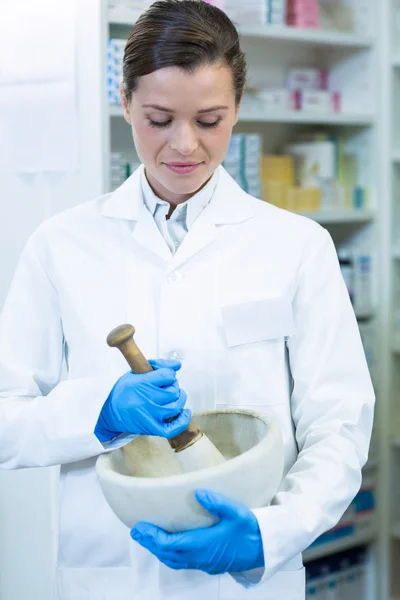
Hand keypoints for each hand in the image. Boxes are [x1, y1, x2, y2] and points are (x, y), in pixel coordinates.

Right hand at [94, 359, 190, 441]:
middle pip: (173, 390)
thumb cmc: (122, 393)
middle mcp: (146, 399)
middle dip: (173, 386)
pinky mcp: (153, 428)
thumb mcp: (133, 374)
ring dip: (179, 399)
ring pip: (176, 405)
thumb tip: (177, 364)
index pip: (167, 375)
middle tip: (167, 386)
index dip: (169, 373)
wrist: (111, 416)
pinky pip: (173, 427)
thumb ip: (156, 365)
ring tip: (174, 396)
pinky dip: (182, 420)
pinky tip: (184, 412)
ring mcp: (151, 415)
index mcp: (140, 383)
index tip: (165, 375)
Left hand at [130, 489, 263, 574]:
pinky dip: (170, 555)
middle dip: (150, 543)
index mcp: (203, 544)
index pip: (171, 544)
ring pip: (174, 561)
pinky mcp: (208, 564)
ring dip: (159, 550)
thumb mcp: (237, 513)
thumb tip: (198, 493)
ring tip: (147, 538)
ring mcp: (204, 563)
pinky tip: (168, 546)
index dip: (153, 537)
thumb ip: (217, 503)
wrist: (265, 550)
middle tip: (136, 531)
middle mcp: (200, 557)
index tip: (140, 527)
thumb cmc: (251, 531)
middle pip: (168, 554)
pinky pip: (182, 563)